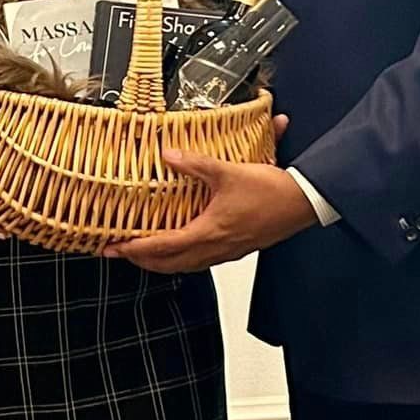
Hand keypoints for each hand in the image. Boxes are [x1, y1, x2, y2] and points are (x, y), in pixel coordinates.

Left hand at [105, 118, 311, 272]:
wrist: (304, 202)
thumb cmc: (271, 191)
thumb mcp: (228, 171)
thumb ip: (196, 163)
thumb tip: (168, 154)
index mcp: (209, 232)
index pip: (163, 247)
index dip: (136, 249)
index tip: (115, 247)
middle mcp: (216, 247)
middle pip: (170, 264)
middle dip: (142, 261)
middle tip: (119, 253)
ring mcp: (228, 251)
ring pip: (187, 265)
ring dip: (162, 262)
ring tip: (144, 254)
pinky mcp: (238, 249)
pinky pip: (203, 261)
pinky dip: (184, 259)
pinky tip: (182, 250)